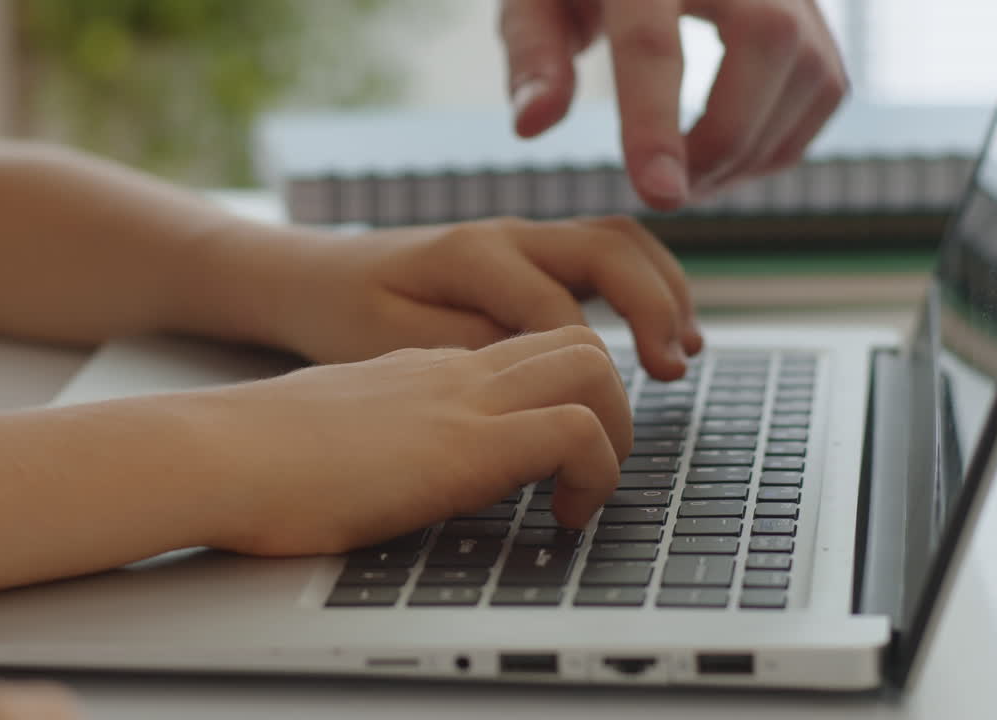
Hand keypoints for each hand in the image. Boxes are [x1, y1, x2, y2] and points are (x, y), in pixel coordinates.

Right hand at [193, 326, 630, 554]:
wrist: (214, 452)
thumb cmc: (257, 455)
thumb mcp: (342, 428)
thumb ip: (388, 432)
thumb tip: (402, 470)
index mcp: (426, 367)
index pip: (528, 351)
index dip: (564, 396)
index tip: (557, 462)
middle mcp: (455, 370)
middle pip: (578, 338)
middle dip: (614, 402)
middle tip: (593, 468)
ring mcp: (464, 399)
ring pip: (594, 364)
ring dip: (616, 433)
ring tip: (584, 493)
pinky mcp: (467, 444)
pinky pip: (576, 431)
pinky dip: (596, 475)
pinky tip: (562, 518)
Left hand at [225, 216, 702, 380]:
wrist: (309, 280)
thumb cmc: (342, 317)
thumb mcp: (391, 348)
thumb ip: (470, 357)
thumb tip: (544, 378)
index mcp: (472, 258)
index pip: (561, 319)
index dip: (589, 388)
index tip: (590, 459)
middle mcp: (504, 235)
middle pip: (609, 252)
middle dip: (654, 308)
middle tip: (674, 371)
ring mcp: (518, 238)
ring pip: (617, 242)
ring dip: (662, 290)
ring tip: (686, 351)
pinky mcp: (524, 255)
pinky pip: (601, 256)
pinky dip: (642, 286)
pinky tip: (660, 330)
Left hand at [500, 0, 846, 208]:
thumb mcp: (536, 0)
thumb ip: (532, 57)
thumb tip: (533, 126)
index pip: (654, 42)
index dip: (656, 124)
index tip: (659, 196)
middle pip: (763, 48)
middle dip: (720, 141)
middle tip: (668, 191)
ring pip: (808, 72)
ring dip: (750, 152)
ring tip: (691, 177)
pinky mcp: (819, 15)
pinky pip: (823, 91)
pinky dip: (777, 144)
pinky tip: (724, 156)